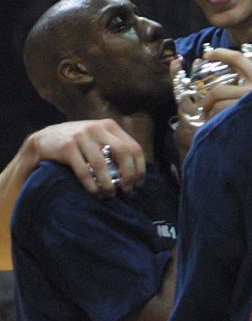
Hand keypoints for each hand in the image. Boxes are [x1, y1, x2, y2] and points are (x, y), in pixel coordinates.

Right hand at [25, 120, 144, 196]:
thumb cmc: (78, 142)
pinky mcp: (66, 146)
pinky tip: (95, 193)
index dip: (139, 167)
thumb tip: (134, 172)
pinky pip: (83, 170)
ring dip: (108, 183)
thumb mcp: (98, 138)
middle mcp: (97, 128)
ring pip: (101, 163)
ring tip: (110, 195)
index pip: (133, 147)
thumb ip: (114, 147)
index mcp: (110, 126)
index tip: (138, 183)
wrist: (43, 139)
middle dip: (128, 175)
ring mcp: (81, 136)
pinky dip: (91, 184)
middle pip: (122, 153)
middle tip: (127, 190)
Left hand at [193, 47, 251, 120]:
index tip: (206, 55)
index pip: (237, 59)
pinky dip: (215, 120)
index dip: (220, 54)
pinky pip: (224, 117)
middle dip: (206, 99)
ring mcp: (250, 104)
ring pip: (219, 106)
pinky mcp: (246, 118)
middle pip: (219, 90)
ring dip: (210, 112)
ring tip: (210, 116)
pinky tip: (216, 122)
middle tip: (203, 105)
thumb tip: (226, 77)